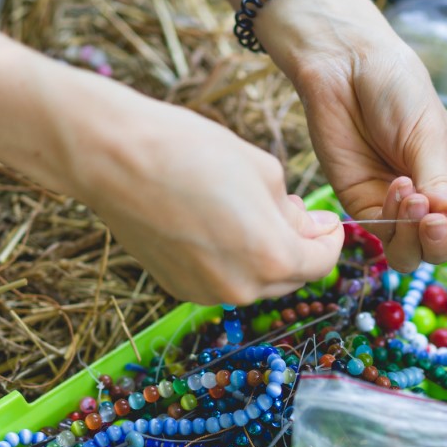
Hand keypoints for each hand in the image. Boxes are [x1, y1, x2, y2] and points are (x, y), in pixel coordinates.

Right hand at [39, 73, 343, 304]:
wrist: (116, 160)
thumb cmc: (191, 152)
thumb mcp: (264, 170)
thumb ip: (292, 209)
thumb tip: (304, 227)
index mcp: (273, 258)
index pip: (321, 262)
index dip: (329, 239)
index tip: (325, 221)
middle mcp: (242, 289)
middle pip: (290, 277)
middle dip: (298, 247)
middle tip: (290, 211)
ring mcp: (206, 294)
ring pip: (254, 282)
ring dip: (263, 255)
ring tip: (245, 212)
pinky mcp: (178, 288)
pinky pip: (221, 280)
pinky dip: (230, 260)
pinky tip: (214, 225)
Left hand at [244, 0, 446, 272]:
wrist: (343, 69)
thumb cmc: (395, 89)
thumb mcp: (427, 134)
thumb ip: (439, 182)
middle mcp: (428, 200)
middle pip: (441, 247)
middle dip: (440, 241)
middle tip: (435, 218)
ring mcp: (393, 206)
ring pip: (409, 252)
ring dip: (413, 238)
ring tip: (413, 198)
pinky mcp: (361, 205)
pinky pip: (380, 233)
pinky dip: (391, 219)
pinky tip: (395, 188)